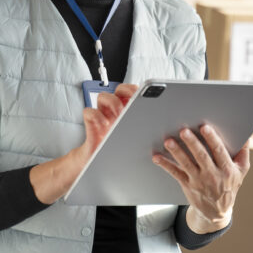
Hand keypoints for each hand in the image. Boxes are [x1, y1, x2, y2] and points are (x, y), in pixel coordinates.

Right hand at [29, 83, 137, 204]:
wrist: (99, 163)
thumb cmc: (117, 150)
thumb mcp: (133, 139)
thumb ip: (142, 128)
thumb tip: (162, 127)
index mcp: (126, 110)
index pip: (132, 92)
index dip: (137, 90)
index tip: (145, 95)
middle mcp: (113, 110)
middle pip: (118, 89)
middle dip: (126, 91)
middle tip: (133, 101)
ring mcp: (101, 115)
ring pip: (103, 96)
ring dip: (113, 103)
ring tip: (119, 115)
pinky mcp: (90, 124)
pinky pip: (89, 111)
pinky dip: (97, 116)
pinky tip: (105, 126)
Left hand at [154, 124, 249, 232]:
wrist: (217, 212)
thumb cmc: (230, 185)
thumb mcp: (241, 171)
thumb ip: (243, 152)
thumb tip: (246, 134)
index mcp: (227, 169)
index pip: (219, 152)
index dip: (212, 139)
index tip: (205, 128)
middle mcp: (212, 175)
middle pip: (201, 157)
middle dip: (192, 144)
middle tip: (184, 131)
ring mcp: (198, 181)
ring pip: (186, 164)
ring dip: (177, 152)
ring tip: (169, 142)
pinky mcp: (187, 184)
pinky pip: (175, 173)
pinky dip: (165, 165)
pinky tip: (156, 157)